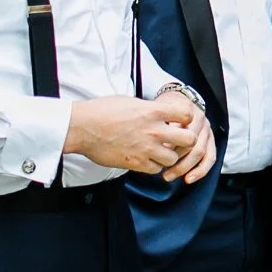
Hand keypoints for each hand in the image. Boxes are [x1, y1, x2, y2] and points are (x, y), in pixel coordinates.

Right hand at [63, 96, 199, 174]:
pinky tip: (147, 159)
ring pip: (173, 158)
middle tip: (178, 141)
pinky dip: (154, 166)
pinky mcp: (136, 163)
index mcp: (153, 111)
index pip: (187, 114)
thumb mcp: (131, 101)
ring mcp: (146, 148)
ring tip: (160, 151)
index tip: (181, 121)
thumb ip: (150, 109)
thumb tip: (160, 113)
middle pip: (189, 140)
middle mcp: (154, 130)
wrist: (82, 128)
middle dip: (186, 141)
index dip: (186, 118)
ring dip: (169, 156)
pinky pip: (155, 169)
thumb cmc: (102, 111)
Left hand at [154, 86, 216, 183]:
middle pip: (192, 144)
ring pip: (200, 153)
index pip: (182, 131)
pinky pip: (210, 157)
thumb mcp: (160, 108)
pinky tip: (189, 179)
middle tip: (160, 170)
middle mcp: (201, 120)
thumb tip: (161, 146)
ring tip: (168, 176)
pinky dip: (200, 171)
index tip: (156, 153)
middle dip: (176, 160)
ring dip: (185, 167)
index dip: (170, 144)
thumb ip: (160, 122)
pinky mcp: (211, 140)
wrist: (179, 100)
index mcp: (189, 111)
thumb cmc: (166, 107)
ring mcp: (207, 131)